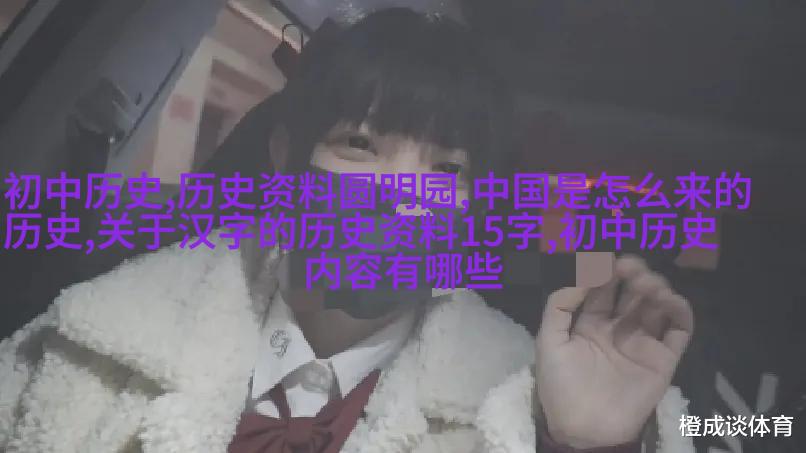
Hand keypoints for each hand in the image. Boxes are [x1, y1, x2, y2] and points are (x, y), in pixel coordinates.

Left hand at [535, 255, 693, 448]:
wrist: (584, 429)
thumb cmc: (561, 386)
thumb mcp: (548, 341)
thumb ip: (559, 305)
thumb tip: (581, 276)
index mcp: (590, 324)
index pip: (602, 289)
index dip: (606, 272)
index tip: (608, 260)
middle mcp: (618, 329)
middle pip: (631, 293)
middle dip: (632, 275)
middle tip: (631, 266)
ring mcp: (642, 343)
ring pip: (656, 306)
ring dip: (655, 288)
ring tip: (648, 283)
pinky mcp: (664, 359)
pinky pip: (679, 330)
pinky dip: (680, 310)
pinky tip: (670, 300)